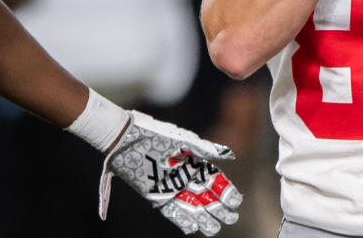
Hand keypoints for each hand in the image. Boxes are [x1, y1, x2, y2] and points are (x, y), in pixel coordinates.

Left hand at [100, 111, 241, 235]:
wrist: (126, 138)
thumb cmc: (155, 134)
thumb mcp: (183, 140)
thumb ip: (206, 149)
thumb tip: (230, 156)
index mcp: (193, 162)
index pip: (214, 180)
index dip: (225, 190)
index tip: (236, 201)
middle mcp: (183, 177)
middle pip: (205, 196)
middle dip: (219, 207)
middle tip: (232, 217)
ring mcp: (170, 188)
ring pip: (191, 206)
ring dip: (203, 217)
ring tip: (215, 228)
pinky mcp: (156, 196)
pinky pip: (172, 212)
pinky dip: (183, 220)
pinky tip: (193, 228)